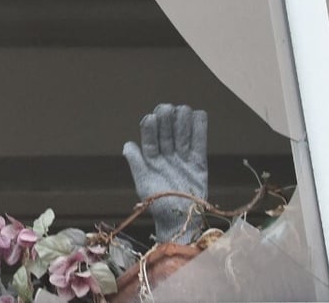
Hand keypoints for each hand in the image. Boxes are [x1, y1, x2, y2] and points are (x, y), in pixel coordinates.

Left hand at [122, 104, 207, 243]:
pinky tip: (200, 115)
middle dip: (166, 121)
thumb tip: (128, 145)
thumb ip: (137, 164)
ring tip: (182, 108)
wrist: (179, 220)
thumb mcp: (144, 184)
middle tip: (166, 107)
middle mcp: (166, 156)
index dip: (150, 129)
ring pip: (182, 136)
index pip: (150, 140)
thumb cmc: (158, 204)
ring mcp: (182, 159)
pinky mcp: (198, 164)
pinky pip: (199, 144)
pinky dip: (200, 130)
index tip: (150, 117)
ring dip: (182, 122)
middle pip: (167, 134)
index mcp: (151, 160)